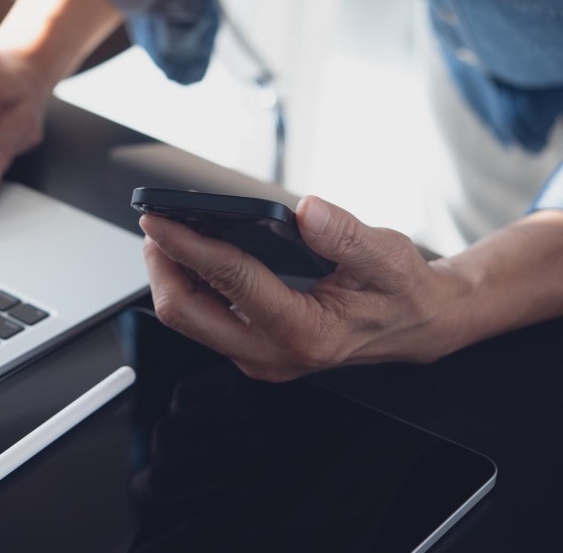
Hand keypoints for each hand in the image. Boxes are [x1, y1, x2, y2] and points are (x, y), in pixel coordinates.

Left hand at [140, 195, 470, 380]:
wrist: (413, 325)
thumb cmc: (400, 292)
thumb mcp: (389, 257)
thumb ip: (348, 236)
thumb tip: (307, 211)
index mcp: (304, 332)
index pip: (229, 280)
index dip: (187, 245)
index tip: (158, 218)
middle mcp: (271, 354)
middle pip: (186, 313)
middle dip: (162, 267)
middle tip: (155, 224)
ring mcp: (257, 357)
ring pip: (187, 320)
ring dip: (170, 276)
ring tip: (167, 234)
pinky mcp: (249, 349)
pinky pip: (202, 319)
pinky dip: (188, 285)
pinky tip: (191, 255)